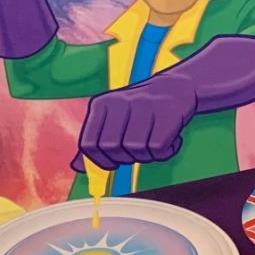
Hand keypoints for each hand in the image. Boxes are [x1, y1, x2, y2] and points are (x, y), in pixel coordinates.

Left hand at [71, 70, 196, 172]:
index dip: (100, 161)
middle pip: (112, 149)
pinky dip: (166, 152)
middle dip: (125, 159)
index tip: (114, 162)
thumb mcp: (113, 121)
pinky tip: (171, 141)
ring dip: (148, 155)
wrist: (178, 87)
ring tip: (155, 142)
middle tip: (138, 150)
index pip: (88, 144)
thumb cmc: (141, 111)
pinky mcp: (167, 112)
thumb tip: (76, 167)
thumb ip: (94, 143)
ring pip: (136, 150)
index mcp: (101, 104)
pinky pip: (158, 148)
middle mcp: (119, 102)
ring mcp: (144, 105)